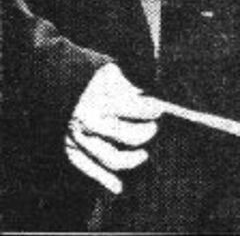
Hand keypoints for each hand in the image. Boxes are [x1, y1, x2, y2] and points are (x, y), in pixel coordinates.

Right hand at [65, 63, 162, 193]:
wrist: (57, 83)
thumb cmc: (93, 78)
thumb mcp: (113, 74)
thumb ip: (133, 88)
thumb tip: (157, 102)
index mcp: (101, 99)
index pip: (135, 108)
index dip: (151, 109)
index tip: (160, 108)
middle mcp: (90, 121)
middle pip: (128, 136)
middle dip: (145, 132)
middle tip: (153, 128)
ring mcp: (79, 138)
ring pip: (112, 158)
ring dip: (132, 159)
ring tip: (143, 155)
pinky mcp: (70, 149)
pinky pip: (89, 170)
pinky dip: (104, 181)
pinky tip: (118, 187)